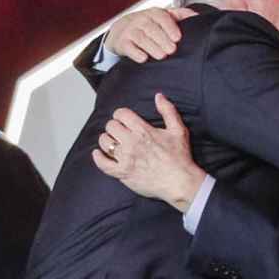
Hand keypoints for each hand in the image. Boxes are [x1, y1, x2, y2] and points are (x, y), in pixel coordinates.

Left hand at [92, 93, 205, 211]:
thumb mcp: (178, 130)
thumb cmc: (179, 157)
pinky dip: (98, 158)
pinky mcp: (122, 173)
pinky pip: (103, 164)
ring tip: (112, 141)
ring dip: (106, 140)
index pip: (121, 114)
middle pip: (111, 126)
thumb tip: (159, 96)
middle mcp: (132, 143)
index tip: (123, 119)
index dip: (121, 114)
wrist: (179, 182)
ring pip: (105, 143)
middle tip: (118, 131)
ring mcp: (126, 159)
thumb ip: (168, 110)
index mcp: (144, 130)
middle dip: (114, 126)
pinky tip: (98, 154)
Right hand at [104, 7, 196, 62]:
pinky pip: (128, 48)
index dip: (170, 27)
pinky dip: (135, 53)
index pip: (161, 17)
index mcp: (153, 13)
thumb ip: (180, 15)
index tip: (177, 38)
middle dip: (162, 39)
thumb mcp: (163, 17)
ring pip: (140, 38)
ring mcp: (130, 31)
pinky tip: (143, 59)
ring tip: (162, 56)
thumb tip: (197, 15)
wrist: (121, 30)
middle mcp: (140, 20)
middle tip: (172, 50)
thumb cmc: (148, 25)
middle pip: (151, 29)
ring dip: (151, 47)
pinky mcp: (122, 43)